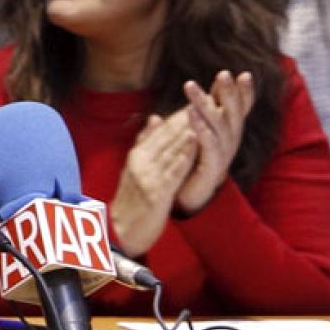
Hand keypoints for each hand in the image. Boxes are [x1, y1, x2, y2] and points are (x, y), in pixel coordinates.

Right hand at [110, 109, 198, 253]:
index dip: (184, 112)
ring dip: (190, 130)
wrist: (118, 233)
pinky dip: (183, 156)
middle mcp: (141, 162)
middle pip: (169, 135)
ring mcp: (147, 177)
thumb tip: (154, 118)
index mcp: (138, 155)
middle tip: (211, 96)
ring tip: (207, 114)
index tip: (203, 96)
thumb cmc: (131, 202)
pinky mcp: (156, 194)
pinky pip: (172, 172)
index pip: (164, 129)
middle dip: (191, 115)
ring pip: (172, 149)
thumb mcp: (136, 168)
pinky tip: (195, 144)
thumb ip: (146, 143)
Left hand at [174, 71, 253, 214]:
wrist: (189, 195)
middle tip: (223, 73)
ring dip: (205, 105)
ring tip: (190, 86)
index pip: (239, 110)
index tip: (245, 74)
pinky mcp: (212, 168)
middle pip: (233, 114)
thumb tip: (193, 85)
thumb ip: (200, 112)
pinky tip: (192, 117)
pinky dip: (201, 131)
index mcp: (228, 132)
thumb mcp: (199, 133)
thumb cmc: (193, 159)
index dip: (244, 93)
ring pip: (219, 127)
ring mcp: (223, 155)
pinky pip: (209, 147)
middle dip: (229, 93)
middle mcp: (230, 142)